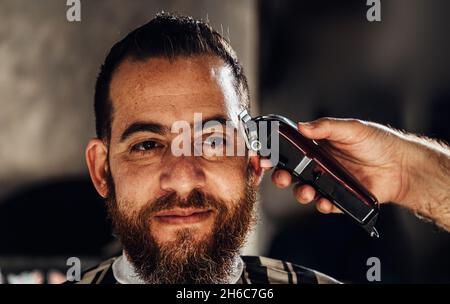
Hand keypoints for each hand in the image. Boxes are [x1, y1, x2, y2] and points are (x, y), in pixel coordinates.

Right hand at [270, 118, 411, 213]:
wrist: (401, 166)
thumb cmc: (377, 143)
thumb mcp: (351, 129)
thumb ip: (326, 127)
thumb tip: (303, 126)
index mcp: (318, 148)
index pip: (291, 152)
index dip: (277, 156)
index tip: (267, 158)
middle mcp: (320, 166)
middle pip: (292, 175)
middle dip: (281, 178)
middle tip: (281, 178)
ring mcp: (328, 183)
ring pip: (305, 191)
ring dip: (300, 193)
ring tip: (306, 191)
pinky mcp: (339, 198)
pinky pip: (325, 205)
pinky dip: (322, 205)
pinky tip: (326, 201)